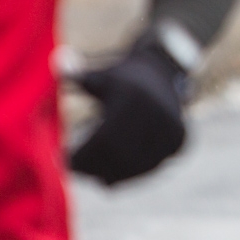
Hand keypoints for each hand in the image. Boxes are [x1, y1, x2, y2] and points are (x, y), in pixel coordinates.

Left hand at [69, 40, 187, 185]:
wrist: (163, 74)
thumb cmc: (121, 79)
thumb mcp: (99, 76)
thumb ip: (77, 76)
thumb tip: (58, 66)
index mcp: (133, 99)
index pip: (103, 140)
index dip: (82, 156)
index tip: (65, 161)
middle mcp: (156, 115)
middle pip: (118, 156)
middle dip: (94, 167)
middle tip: (76, 171)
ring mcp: (171, 130)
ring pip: (135, 166)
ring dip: (111, 174)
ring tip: (92, 174)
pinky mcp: (180, 142)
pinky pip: (151, 166)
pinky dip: (131, 174)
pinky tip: (112, 174)